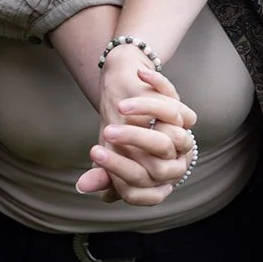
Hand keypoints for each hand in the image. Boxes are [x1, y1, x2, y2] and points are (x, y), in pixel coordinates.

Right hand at [76, 55, 198, 203]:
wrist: (133, 109)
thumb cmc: (119, 145)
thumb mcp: (110, 161)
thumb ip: (101, 176)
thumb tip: (82, 186)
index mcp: (158, 176)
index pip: (148, 179)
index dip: (120, 168)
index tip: (95, 152)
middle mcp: (174, 155)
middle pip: (162, 146)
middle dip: (133, 137)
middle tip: (107, 131)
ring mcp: (180, 130)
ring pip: (171, 115)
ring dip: (145, 106)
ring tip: (121, 106)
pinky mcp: (179, 107)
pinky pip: (173, 93)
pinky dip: (157, 81)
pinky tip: (141, 75)